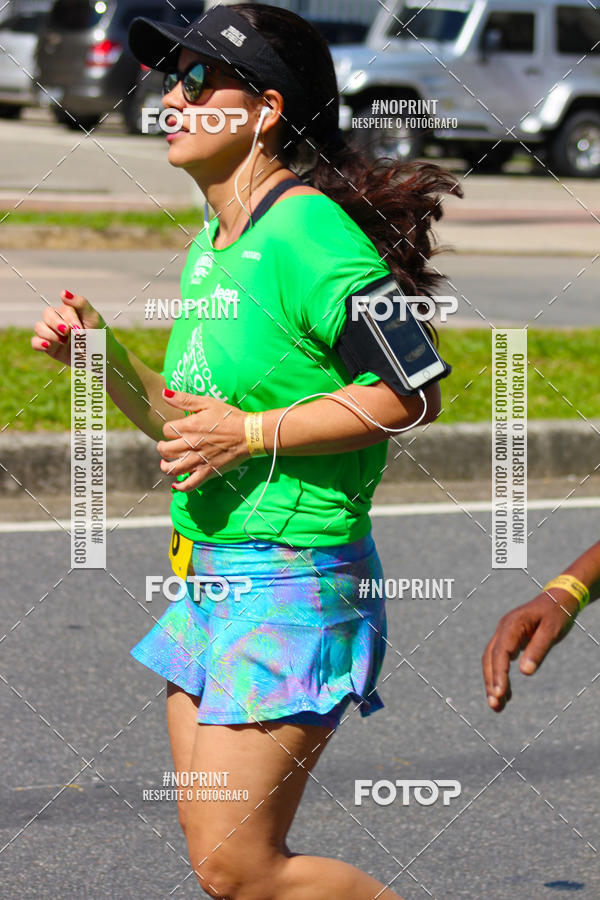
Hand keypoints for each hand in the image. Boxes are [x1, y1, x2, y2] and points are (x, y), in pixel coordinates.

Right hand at [31, 290, 104, 365]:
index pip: (63, 309)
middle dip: (56, 323)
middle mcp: (59, 320)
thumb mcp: (93, 319)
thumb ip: (80, 304)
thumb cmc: (99, 336)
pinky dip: (39, 343)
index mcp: (70, 312)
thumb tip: (63, 292)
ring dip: (49, 334)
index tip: (80, 330)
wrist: (103, 358)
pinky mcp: (49, 347)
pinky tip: (47, 346)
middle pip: (47, 314)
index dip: (70, 319)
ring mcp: (53, 334)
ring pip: (39, 327)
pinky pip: (35, 342)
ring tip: (64, 342)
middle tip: (67, 332)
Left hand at [157, 388, 249, 490]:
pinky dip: (180, 486)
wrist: (249, 434)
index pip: (166, 430)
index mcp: (189, 426)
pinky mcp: (207, 472)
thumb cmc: (229, 417)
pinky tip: (176, 484)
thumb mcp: (207, 403)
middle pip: (165, 449)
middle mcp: (190, 444)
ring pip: (172, 468)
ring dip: (165, 466)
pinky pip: (190, 484)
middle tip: (166, 446)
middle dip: (162, 447)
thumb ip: (184, 399)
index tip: (174, 430)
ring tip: (166, 463)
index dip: (168, 430)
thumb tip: (164, 393)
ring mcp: (198, 460)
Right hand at [482, 589, 578, 711]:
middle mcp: (503, 628)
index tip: (498, 693)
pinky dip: (500, 676)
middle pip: (491, 658)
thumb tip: (525, 673)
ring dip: (493, 682)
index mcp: (512, 624)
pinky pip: (499, 659)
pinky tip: (505, 692)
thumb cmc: (557, 614)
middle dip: (491, 682)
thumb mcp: (552, 632)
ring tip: (497, 706)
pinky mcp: (509, 639)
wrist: (559, 598)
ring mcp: (504, 633)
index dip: (498, 674)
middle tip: (495, 705)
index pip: (500, 652)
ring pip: (492, 660)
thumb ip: (538, 650)